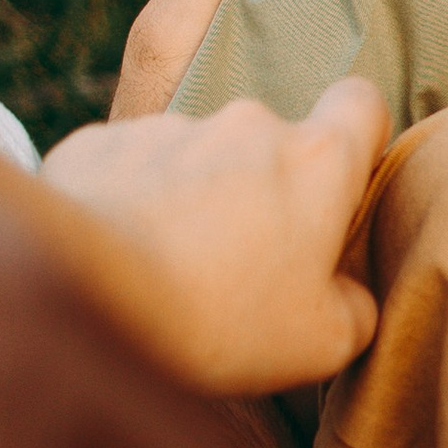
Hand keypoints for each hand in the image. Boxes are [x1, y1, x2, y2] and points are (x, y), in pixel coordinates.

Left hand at [42, 80, 389, 396]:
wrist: (84, 295)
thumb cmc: (222, 319)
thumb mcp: (323, 342)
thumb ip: (355, 308)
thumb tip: (348, 297)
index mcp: (316, 161)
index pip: (362, 104)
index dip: (358, 136)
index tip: (341, 183)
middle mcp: (246, 124)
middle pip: (271, 142)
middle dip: (264, 189)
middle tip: (245, 262)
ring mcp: (168, 127)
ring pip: (197, 156)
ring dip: (195, 196)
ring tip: (171, 268)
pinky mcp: (100, 143)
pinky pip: (130, 168)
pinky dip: (132, 201)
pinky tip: (120, 257)